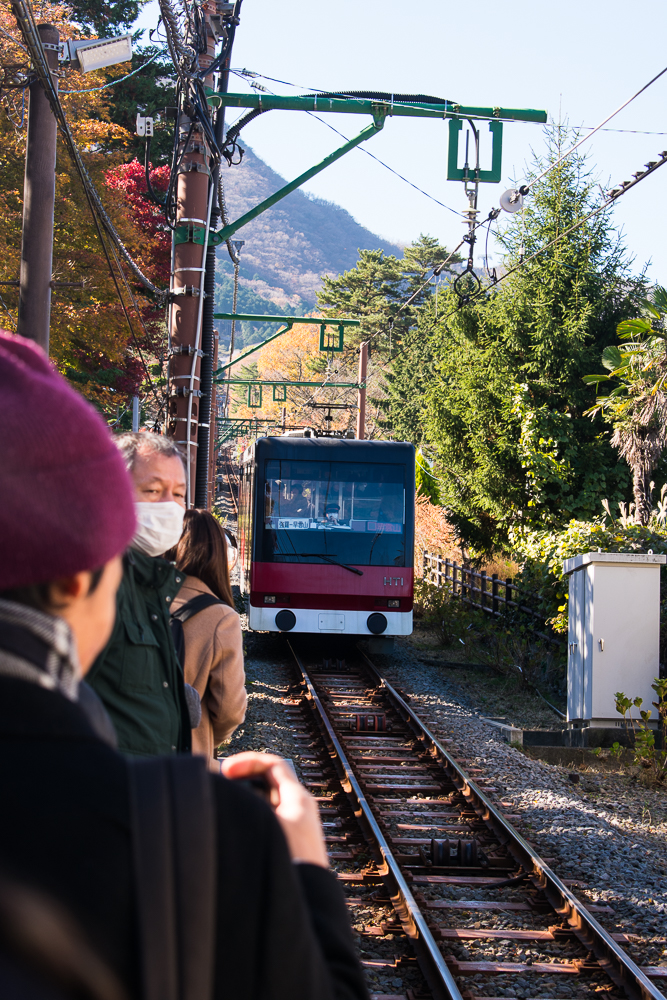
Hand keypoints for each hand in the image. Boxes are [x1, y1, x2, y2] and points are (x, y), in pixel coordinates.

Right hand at [221, 752, 328, 867]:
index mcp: (298, 799)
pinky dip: (250, 818)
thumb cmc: (289, 870)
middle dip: (242, 779)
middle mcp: (301, 810)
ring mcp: (297, 830)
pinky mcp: (291, 848)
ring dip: (244, 800)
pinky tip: (234, 829)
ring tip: (224, 805)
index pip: (272, 764)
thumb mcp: (261, 827)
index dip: (247, 761)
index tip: (225, 770)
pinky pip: (268, 821)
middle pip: (269, 781)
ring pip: (266, 802)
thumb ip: (240, 805)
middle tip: (220, 785)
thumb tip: (217, 789)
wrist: (308, 911)